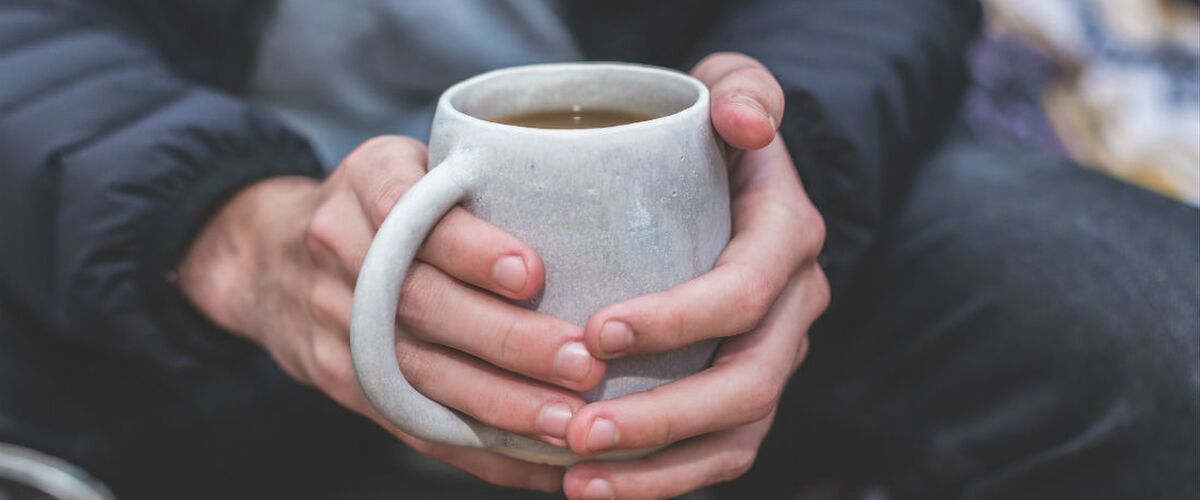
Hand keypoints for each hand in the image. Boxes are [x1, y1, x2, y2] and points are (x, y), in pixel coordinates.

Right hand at [178, 136, 608, 492]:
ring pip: (419, 374)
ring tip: (568, 421)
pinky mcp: (345, 381)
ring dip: (500, 405)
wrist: (269, 258)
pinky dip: (479, 451)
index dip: (472, 249)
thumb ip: (473, 180)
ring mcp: (336, 324)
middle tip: (579, 363)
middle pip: (423, 305)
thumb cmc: (380, 203)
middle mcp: (342, 252)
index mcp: (367, 184)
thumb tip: (584, 211)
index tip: (532, 274)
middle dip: (507, 341)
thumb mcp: (410, 163)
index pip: (417, 215)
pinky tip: (536, 463)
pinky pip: (413, 424)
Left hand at [561, 53, 829, 498]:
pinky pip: (716, 454)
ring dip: (657, 469)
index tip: (596, 331)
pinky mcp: (746, 394)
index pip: (742, 292)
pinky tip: (589, 489)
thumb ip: (744, 91)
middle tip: (579, 428)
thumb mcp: (735, 88)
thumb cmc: (716, 135)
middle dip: (663, 416)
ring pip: (735, 436)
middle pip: (746, 384)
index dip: (677, 320)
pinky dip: (660, 482)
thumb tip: (744, 123)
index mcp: (789, 241)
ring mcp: (773, 358)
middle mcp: (792, 310)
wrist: (737, 181)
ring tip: (576, 481)